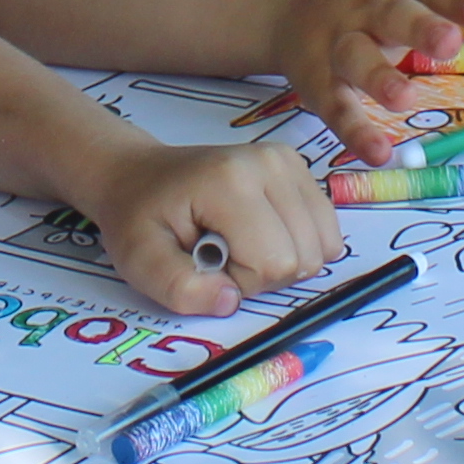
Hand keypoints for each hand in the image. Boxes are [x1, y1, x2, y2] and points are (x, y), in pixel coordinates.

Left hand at [73, 134, 344, 313]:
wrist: (138, 175)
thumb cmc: (139, 217)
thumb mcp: (141, 260)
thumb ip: (180, 288)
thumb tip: (230, 301)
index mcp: (230, 182)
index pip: (273, 263)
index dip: (242, 281)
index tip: (208, 263)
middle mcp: (270, 164)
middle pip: (304, 256)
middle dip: (264, 272)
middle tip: (221, 253)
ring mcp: (289, 162)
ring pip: (323, 245)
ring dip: (283, 259)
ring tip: (240, 242)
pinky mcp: (299, 168)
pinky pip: (325, 229)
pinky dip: (297, 244)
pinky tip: (260, 232)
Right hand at [283, 0, 463, 155]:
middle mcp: (371, 9)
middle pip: (394, 16)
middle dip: (419, 29)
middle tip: (448, 44)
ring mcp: (342, 45)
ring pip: (357, 60)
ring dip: (378, 78)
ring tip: (403, 98)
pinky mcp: (320, 82)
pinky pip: (336, 107)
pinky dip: (354, 131)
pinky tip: (378, 152)